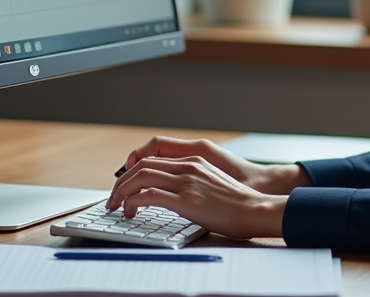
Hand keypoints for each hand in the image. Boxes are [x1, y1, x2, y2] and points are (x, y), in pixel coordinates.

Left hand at [107, 154, 288, 239]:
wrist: (257, 209)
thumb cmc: (238, 203)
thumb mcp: (213, 183)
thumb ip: (193, 182)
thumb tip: (173, 194)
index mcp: (194, 160)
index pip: (152, 158)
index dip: (132, 170)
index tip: (124, 185)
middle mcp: (188, 166)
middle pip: (141, 165)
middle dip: (121, 181)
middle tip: (113, 198)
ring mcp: (187, 181)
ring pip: (140, 176)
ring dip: (122, 191)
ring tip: (116, 206)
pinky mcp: (187, 199)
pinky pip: (149, 195)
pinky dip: (133, 202)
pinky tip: (131, 212)